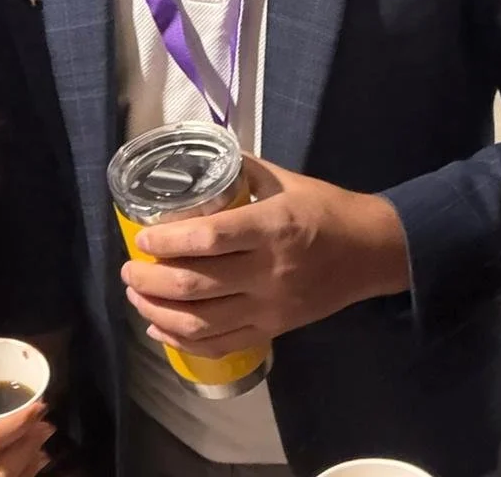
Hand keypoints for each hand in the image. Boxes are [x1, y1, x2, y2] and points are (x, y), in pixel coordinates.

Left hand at [119, 157, 410, 358]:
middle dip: (150, 280)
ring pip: (201, 322)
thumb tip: (202, 156)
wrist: (372, 253)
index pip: (208, 240)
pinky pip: (221, 345)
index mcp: (271, 228)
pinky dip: (183, 342)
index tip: (142, 236)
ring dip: (158, 312)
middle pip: (196, 285)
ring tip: (136, 297)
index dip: (167, 240)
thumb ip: (243, 170)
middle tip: (128, 270)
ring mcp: (270, 307)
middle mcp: (268, 272)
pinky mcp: (274, 330)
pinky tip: (160, 328)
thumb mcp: (286, 180)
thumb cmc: (326, 210)